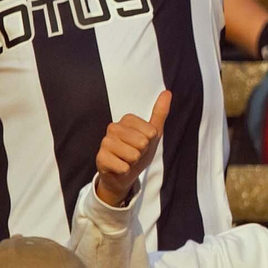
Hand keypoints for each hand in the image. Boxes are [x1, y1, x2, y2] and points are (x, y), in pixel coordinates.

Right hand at [94, 91, 170, 206]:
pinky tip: (119, 168)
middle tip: (134, 154)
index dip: (150, 142)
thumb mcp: (153, 134)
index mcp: (127, 119)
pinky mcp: (100, 158)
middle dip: (141, 153)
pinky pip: (123, 167)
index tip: (143, 144)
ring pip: (133, 155)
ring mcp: (105, 142)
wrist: (124, 175)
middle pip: (142, 143)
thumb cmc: (138, 152)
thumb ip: (160, 113)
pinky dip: (125, 171)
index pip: (151, 132)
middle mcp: (114, 127)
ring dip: (133, 162)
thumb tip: (167, 93)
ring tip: (126, 160)